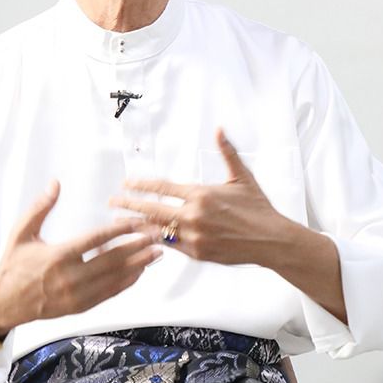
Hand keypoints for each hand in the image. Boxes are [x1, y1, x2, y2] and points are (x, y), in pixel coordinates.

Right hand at [0, 180, 160, 334]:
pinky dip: (126, 283)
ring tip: (156, 253)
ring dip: (138, 265)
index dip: (119, 230)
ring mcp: (77, 295)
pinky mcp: (80, 307)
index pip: (95, 240)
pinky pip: (109, 294)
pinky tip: (139, 272)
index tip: (136, 222)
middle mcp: (70, 278)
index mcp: (57, 256)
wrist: (5, 302)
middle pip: (112, 260)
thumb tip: (54, 184)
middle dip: (137, 247)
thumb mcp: (20, 232)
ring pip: (115, 279)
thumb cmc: (13, 265)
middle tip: (157, 236)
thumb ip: (39, 208)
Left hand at [109, 128, 294, 267]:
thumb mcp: (241, 177)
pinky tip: (143, 237)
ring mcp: (194, 236)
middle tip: (111, 201)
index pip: (162, 188)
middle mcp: (194, 215)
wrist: (271, 240)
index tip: (126, 182)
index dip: (141, 185)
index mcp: (201, 194)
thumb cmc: (257, 207)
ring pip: (157, 230)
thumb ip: (227, 152)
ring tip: (119, 222)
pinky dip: (155, 240)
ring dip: (137, 225)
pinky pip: (170, 245)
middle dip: (129, 205)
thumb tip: (220, 129)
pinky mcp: (197, 253)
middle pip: (152, 209)